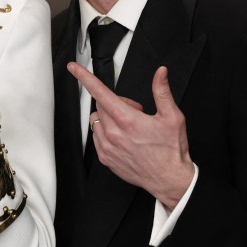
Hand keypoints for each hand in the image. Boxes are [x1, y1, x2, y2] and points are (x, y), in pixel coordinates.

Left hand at [68, 63, 194, 208]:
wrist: (169, 179)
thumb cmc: (171, 150)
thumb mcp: (172, 117)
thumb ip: (162, 91)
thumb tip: (160, 73)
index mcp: (128, 120)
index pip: (100, 93)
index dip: (84, 77)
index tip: (73, 68)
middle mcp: (113, 133)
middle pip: (101, 104)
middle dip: (116, 102)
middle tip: (135, 111)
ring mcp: (107, 146)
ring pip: (97, 119)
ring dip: (109, 117)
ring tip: (130, 126)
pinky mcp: (105, 157)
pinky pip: (96, 136)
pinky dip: (106, 132)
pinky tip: (124, 137)